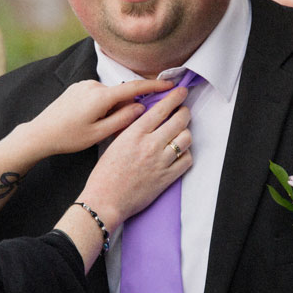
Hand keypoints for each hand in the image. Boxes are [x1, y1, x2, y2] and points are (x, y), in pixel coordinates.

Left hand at [14, 78, 168, 159]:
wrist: (40, 133)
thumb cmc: (69, 138)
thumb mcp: (99, 134)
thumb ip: (123, 119)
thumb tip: (140, 107)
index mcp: (100, 97)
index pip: (134, 88)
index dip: (155, 86)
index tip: (171, 85)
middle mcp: (93, 85)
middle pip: (121, 93)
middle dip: (127, 106)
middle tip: (122, 124)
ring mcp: (84, 84)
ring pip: (109, 95)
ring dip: (112, 107)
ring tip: (99, 127)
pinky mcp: (77, 87)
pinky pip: (98, 94)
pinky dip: (102, 105)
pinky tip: (91, 120)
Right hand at [78, 85, 192, 228]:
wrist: (105, 200)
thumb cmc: (105, 174)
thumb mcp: (115, 143)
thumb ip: (132, 130)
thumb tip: (146, 119)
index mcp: (135, 134)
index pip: (161, 109)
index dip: (175, 98)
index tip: (181, 92)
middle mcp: (150, 145)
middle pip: (179, 121)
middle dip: (184, 112)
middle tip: (184, 111)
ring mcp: (161, 162)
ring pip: (186, 139)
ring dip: (186, 133)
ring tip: (181, 132)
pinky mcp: (167, 178)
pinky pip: (187, 160)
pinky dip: (186, 154)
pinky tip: (180, 153)